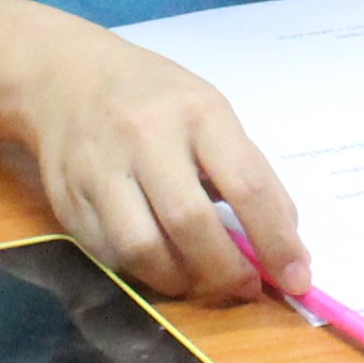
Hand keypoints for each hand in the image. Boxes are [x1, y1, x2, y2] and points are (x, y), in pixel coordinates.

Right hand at [24, 36, 304, 305]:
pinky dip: (140, 272)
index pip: (247, 185)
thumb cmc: (155, 98)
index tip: (298, 278)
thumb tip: (283, 239)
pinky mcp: (67, 198)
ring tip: (200, 280)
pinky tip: (159, 262)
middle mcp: (145, 137)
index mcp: (198, 113)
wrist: (65, 75)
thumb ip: (246, 170)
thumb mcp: (211, 112)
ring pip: (141, 249)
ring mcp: (99, 168)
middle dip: (225, 270)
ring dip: (180, 280)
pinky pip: (108, 255)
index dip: (276, 241)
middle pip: (190, 223)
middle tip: (244, 286)